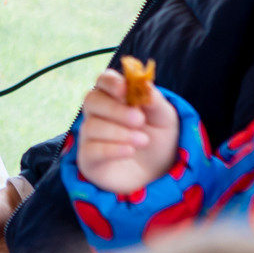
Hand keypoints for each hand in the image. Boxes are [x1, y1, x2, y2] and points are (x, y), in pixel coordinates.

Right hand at [74, 68, 179, 194]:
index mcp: (114, 96)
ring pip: (92, 126)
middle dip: (115, 109)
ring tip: (143, 141)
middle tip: (139, 120)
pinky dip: (111, 149)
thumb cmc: (157, 138)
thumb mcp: (165, 118)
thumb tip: (144, 85)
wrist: (157, 172)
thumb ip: (154, 101)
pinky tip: (130, 151)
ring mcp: (90, 135)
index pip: (103, 80)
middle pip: (92, 100)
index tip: (124, 90)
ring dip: (119, 132)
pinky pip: (91, 150)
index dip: (111, 82)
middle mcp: (97, 113)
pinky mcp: (88, 158)